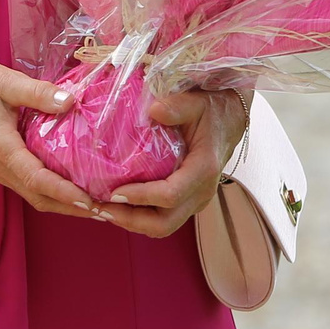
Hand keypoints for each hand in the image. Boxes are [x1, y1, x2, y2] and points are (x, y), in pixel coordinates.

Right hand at [0, 59, 107, 219]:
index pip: (36, 178)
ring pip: (34, 197)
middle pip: (39, 197)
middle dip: (73, 207)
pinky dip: (53, 193)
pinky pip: (29, 187)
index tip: (90, 200)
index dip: (63, 191)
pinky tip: (73, 188)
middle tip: (107, 211)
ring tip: (98, 205)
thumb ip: (38, 92)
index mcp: (0, 147)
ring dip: (65, 204)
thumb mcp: (5, 80)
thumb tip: (70, 101)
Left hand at [100, 86, 251, 239]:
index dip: (140, 197)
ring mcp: (196, 200)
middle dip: (130, 220)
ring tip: (102, 210)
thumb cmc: (210, 111)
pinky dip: (139, 217)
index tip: (113, 191)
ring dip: (131, 222)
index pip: (170, 194)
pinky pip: (163, 218)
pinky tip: (117, 205)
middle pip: (165, 223)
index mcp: (203, 169)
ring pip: (163, 226)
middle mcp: (201, 191)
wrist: (229, 122)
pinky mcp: (188, 201)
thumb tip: (154, 110)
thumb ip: (177, 106)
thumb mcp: (196, 102)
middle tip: (100, 208)